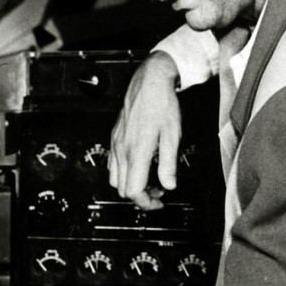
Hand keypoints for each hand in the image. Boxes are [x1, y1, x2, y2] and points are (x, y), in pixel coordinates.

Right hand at [108, 51, 181, 210]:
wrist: (149, 82)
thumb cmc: (162, 105)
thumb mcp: (172, 136)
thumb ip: (169, 164)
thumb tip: (169, 185)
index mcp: (137, 152)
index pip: (133, 191)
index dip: (146, 202)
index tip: (159, 202)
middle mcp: (122, 150)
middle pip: (122, 189)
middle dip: (140, 195)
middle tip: (158, 191)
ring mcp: (115, 144)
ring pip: (114, 179)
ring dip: (130, 185)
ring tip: (149, 179)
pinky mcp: (114, 138)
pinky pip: (112, 164)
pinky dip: (123, 173)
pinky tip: (138, 165)